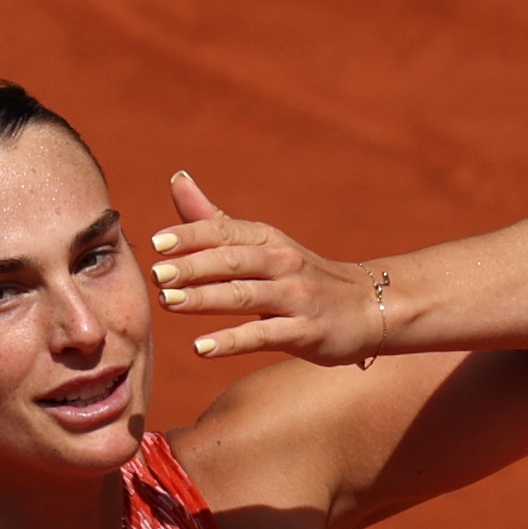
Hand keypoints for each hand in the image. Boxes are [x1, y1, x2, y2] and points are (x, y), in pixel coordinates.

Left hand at [149, 171, 381, 365]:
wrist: (370, 307)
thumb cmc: (303, 278)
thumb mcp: (264, 245)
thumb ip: (215, 221)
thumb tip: (177, 180)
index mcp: (268, 239)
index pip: (225, 232)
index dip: (191, 235)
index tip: (156, 244)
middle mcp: (282, 262)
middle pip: (232, 261)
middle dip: (193, 266)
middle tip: (157, 275)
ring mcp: (296, 298)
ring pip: (244, 296)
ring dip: (205, 299)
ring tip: (168, 303)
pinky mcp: (306, 332)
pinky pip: (263, 336)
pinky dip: (231, 341)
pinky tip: (201, 348)